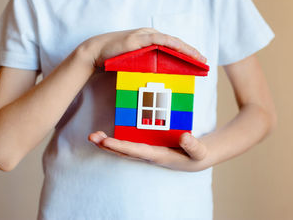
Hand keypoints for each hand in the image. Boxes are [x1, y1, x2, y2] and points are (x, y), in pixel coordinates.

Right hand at [80, 28, 206, 66]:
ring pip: (172, 41)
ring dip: (186, 49)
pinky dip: (173, 45)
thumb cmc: (113, 58)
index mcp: (150, 40)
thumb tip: (156, 79)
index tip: (197, 62)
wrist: (96, 52)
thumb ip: (145, 65)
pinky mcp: (140, 38)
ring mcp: (145, 35)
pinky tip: (183, 51)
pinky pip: (161, 41)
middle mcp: (150, 35)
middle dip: (191, 52)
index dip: (186, 53)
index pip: (171, 46)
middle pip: (175, 44)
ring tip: (198, 59)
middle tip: (203, 61)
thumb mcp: (133, 62)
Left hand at [88, 131, 208, 171]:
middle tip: (92, 137)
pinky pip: (129, 143)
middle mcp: (148, 154)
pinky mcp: (147, 145)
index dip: (120, 146)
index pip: (136, 151)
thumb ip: (193, 146)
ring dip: (108, 142)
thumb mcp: (200, 152)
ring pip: (124, 148)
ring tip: (95, 135)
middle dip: (107, 145)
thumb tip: (184, 137)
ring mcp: (146, 150)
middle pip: (124, 151)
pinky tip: (108, 134)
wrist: (196, 159)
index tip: (105, 141)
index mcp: (158, 155)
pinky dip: (117, 139)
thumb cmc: (197, 156)